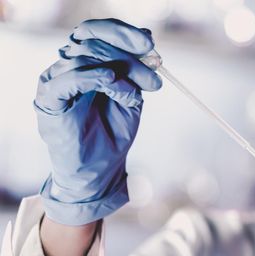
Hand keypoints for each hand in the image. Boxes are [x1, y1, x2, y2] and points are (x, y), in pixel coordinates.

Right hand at [35, 18, 161, 225]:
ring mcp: (57, 81)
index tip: (150, 42)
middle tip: (151, 68)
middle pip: (92, 40)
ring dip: (117, 67)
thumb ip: (135, 75)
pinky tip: (112, 79)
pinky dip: (93, 75)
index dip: (124, 32)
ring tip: (137, 90)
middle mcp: (70, 68)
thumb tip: (149, 48)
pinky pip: (69, 78)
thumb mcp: (132, 100)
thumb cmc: (112, 136)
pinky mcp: (50, 99)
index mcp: (88, 64)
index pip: (99, 32)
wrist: (98, 171)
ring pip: (83, 55)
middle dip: (127, 52)